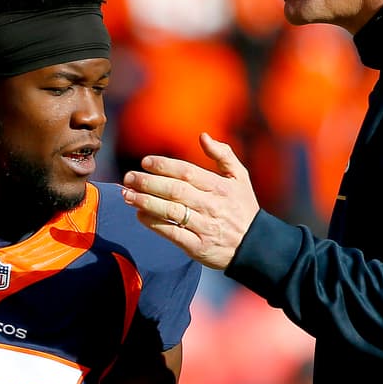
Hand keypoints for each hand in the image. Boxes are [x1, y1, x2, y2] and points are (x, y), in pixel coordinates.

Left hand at [121, 132, 259, 269]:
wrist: (255, 247)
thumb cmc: (243, 208)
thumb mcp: (240, 178)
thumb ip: (223, 155)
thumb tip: (203, 136)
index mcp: (220, 187)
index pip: (187, 172)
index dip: (164, 166)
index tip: (145, 162)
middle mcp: (211, 206)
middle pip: (175, 190)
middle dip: (148, 182)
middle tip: (129, 177)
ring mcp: (204, 227)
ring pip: (170, 211)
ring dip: (146, 202)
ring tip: (127, 195)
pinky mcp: (198, 246)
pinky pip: (172, 233)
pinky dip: (154, 223)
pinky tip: (140, 215)